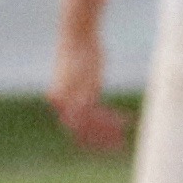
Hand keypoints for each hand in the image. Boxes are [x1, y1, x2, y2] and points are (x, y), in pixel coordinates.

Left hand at [46, 29, 129, 155]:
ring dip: (108, 133)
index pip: (74, 128)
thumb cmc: (81, 52)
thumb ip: (81, 88)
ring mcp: (72, 100)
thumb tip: (85, 94)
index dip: (91, 138)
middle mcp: (61, 103)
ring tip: (124, 136)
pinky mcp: (85, 93)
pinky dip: (111, 121)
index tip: (107, 141)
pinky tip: (125, 121)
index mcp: (57, 100)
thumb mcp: (79, 72)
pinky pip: (98, 115)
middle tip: (118, 146)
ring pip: (90, 127)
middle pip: (81, 132)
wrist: (77, 35)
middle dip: (100, 141)